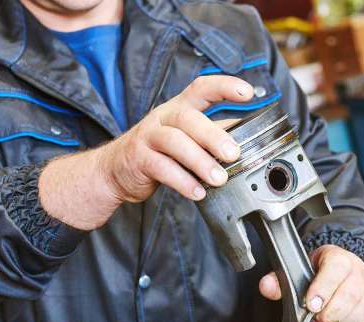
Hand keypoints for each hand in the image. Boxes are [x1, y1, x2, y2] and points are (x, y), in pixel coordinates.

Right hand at [97, 75, 253, 202]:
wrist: (115, 170)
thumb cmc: (158, 151)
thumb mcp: (185, 136)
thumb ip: (212, 134)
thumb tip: (248, 135)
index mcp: (179, 108)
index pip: (202, 88)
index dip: (224, 87)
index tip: (248, 93)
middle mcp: (163, 117)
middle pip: (188, 118)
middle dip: (213, 136)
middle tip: (234, 154)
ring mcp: (148, 137)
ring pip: (175, 142)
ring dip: (200, 162)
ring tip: (219, 179)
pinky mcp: (139, 159)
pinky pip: (162, 168)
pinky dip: (182, 181)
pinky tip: (198, 192)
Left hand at [259, 245, 363, 321]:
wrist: (344, 278)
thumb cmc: (321, 279)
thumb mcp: (299, 276)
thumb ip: (281, 282)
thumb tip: (267, 286)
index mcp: (338, 258)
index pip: (337, 267)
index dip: (324, 287)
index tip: (312, 305)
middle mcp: (360, 270)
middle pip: (353, 292)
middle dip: (333, 313)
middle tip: (322, 318)